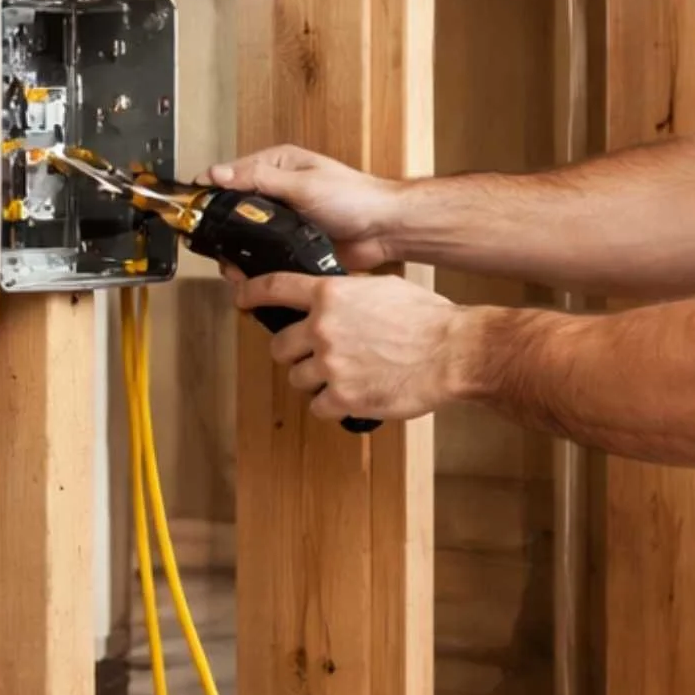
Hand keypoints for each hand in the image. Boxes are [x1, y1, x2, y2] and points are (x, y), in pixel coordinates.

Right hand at [206, 146, 400, 271]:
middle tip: (214, 246)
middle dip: (222, 229)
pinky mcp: (292, 245)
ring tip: (233, 268)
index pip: (232, 174)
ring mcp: (284, 221)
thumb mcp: (303, 183)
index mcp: (278, 166)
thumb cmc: (354, 197)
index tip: (193, 207)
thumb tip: (220, 173)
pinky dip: (256, 266)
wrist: (384, 229)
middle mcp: (277, 192)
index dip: (210, 190)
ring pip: (247, 237)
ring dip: (237, 252)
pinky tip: (251, 277)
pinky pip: (265, 256)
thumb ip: (260, 179)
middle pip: (235, 209)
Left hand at [233, 270, 476, 422]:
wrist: (452, 352)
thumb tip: (334, 296)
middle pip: (279, 346)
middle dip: (293, 353)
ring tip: (343, 378)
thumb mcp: (384, 288)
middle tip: (314, 357)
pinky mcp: (342, 397)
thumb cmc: (428, 319)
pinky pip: (318, 406)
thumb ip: (350, 291)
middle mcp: (323, 328)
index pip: (273, 288)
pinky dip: (331, 405)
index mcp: (330, 295)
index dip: (250, 294)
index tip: (241, 299)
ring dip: (314, 381)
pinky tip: (353, 396)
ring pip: (297, 379)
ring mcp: (330, 365)